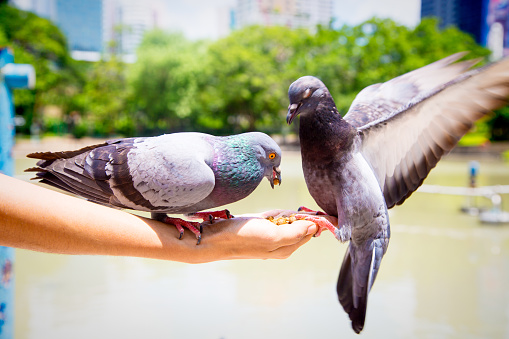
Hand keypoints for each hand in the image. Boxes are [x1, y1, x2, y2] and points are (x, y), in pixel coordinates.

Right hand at [193, 214, 317, 261]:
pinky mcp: (261, 228)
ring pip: (285, 218)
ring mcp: (270, 236)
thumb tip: (314, 226)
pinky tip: (261, 216)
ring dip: (279, 214)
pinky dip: (270, 213)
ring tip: (265, 218)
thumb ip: (295, 232)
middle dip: (290, 215)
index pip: (310, 231)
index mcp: (287, 248)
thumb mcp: (273, 236)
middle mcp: (281, 244)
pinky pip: (273, 216)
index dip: (314, 219)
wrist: (216, 238)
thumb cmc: (244, 238)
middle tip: (276, 217)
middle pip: (299, 223)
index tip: (309, 211)